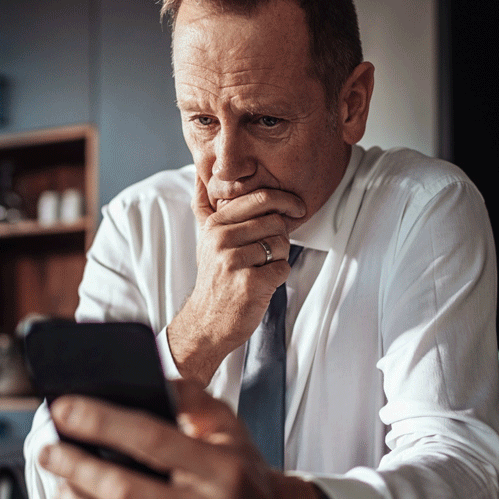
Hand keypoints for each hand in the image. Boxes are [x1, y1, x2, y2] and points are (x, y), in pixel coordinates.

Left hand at [38, 379, 322, 498]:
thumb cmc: (242, 468)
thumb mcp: (228, 426)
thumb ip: (191, 399)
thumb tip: (147, 382)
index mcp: (223, 470)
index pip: (152, 440)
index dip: (102, 422)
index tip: (64, 408)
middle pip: (126, 491)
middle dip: (76, 466)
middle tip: (47, 448)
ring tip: (59, 480)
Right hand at [167, 177, 306, 384]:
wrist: (207, 323)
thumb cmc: (214, 280)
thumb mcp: (204, 239)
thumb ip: (204, 207)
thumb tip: (201, 176)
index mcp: (215, 225)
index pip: (258, 199)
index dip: (285, 200)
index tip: (297, 208)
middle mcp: (221, 240)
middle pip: (275, 222)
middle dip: (280, 237)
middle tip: (269, 252)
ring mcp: (234, 261)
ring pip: (281, 245)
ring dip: (279, 258)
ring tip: (261, 269)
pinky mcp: (249, 283)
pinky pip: (283, 268)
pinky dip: (279, 277)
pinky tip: (262, 283)